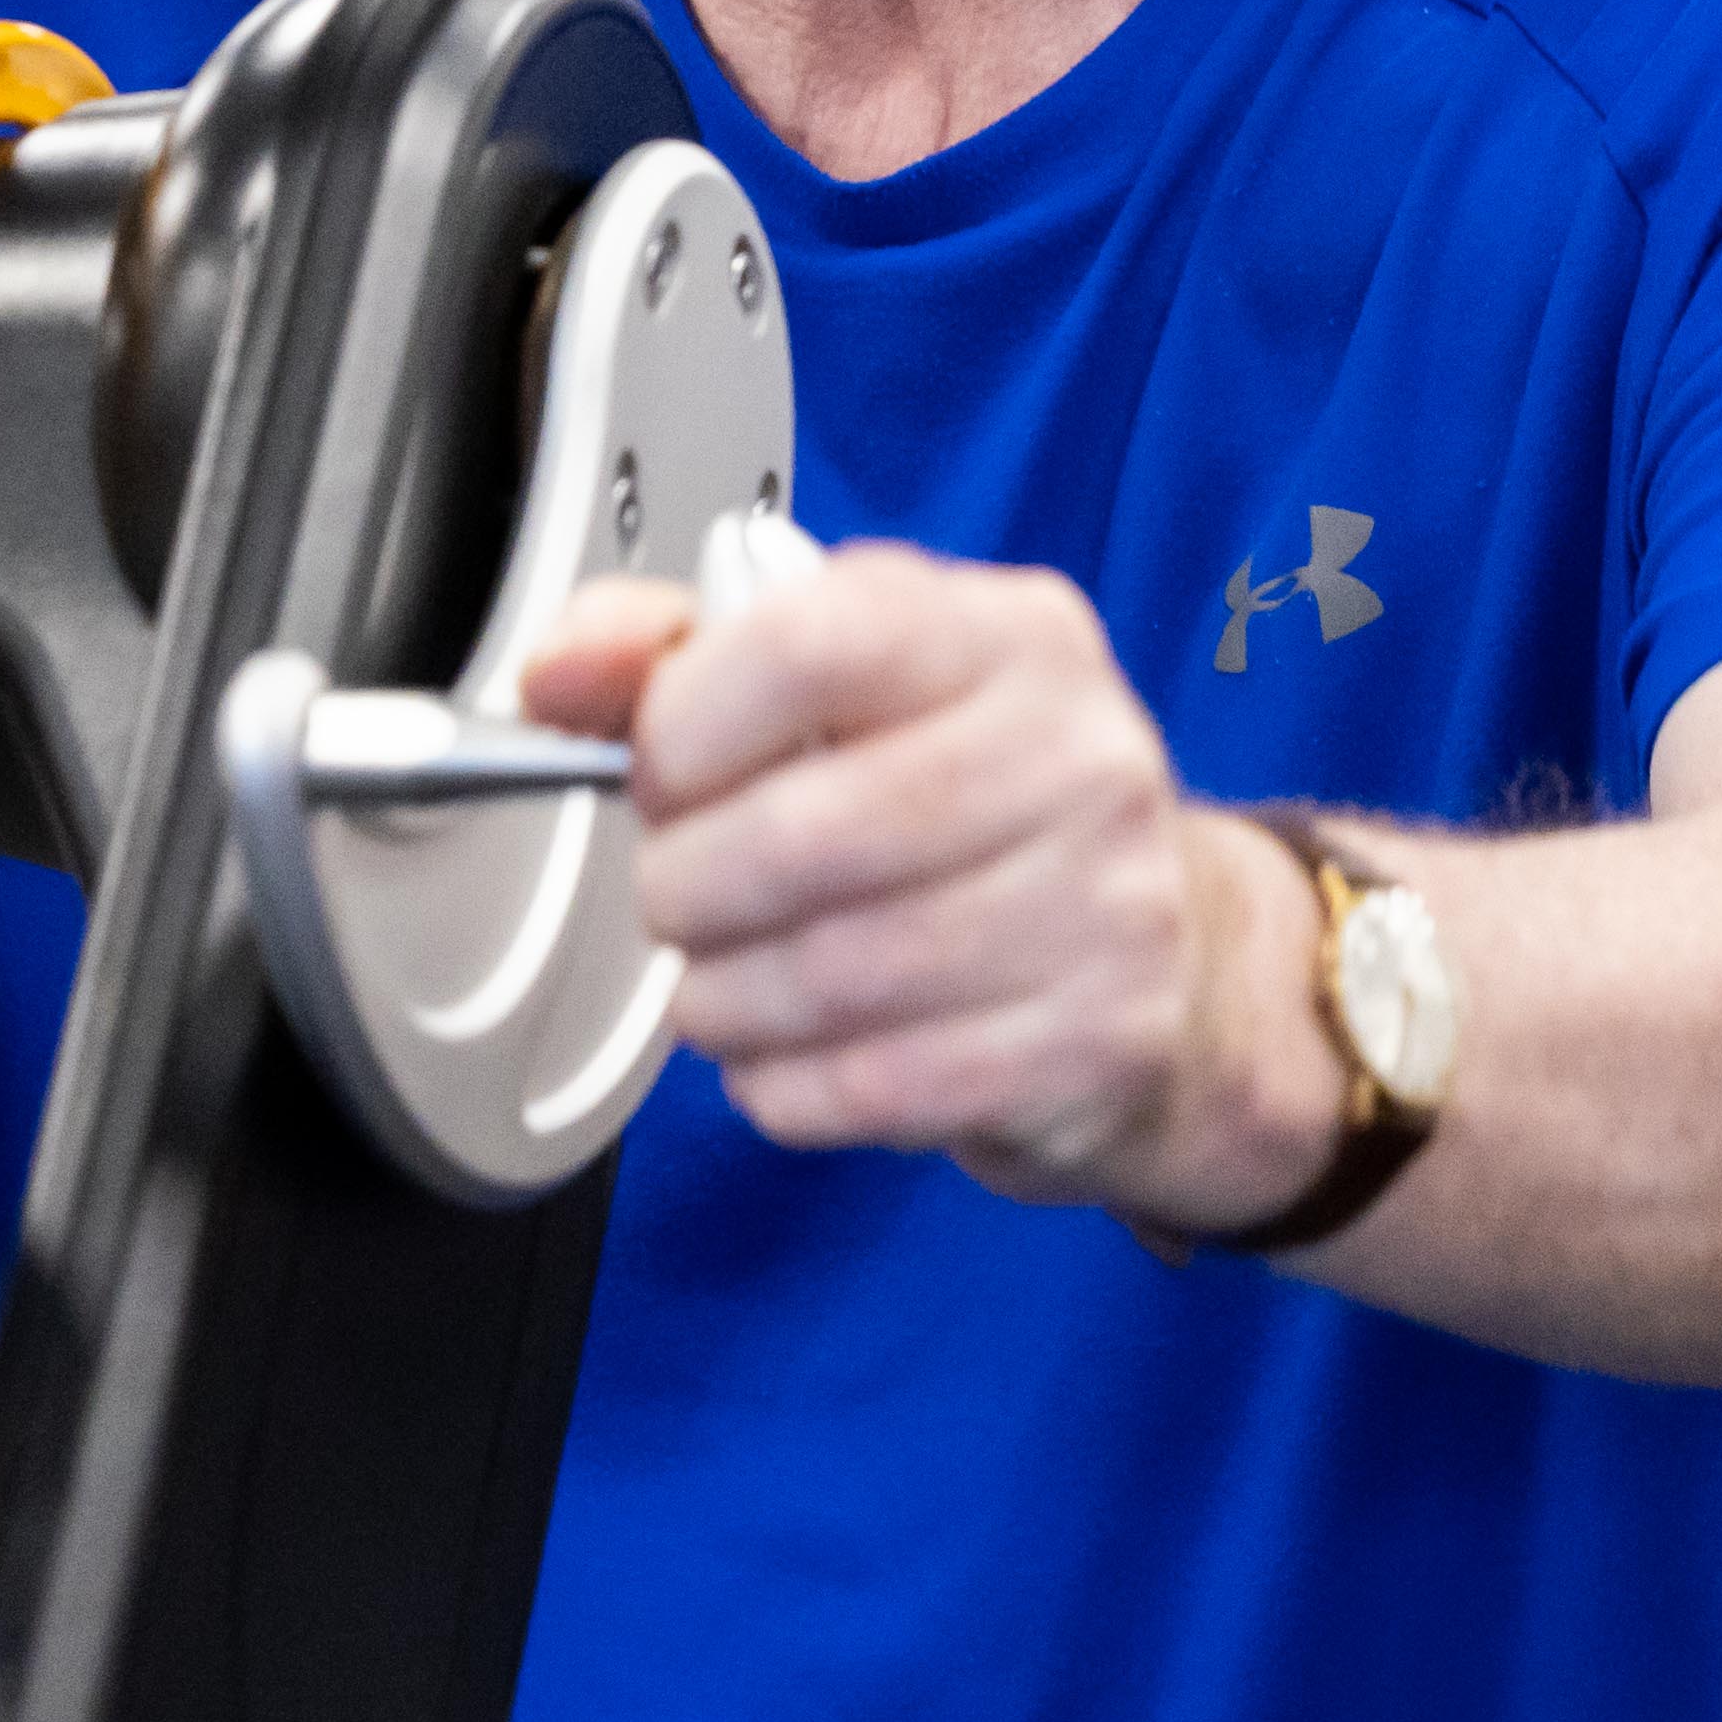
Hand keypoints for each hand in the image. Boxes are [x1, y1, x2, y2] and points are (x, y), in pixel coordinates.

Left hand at [522, 545, 1323, 1229]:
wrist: (1165, 950)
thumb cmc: (967, 803)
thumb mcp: (840, 684)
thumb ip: (674, 651)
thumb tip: (557, 673)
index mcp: (1008, 635)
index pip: (811, 642)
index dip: (688, 721)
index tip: (659, 769)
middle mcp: (1078, 756)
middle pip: (805, 834)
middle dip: (687, 885)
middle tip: (679, 896)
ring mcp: (1105, 905)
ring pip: (832, 976)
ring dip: (723, 998)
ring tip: (720, 981)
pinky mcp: (1096, 1043)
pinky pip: (878, 1086)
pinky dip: (786, 1084)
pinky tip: (784, 1054)